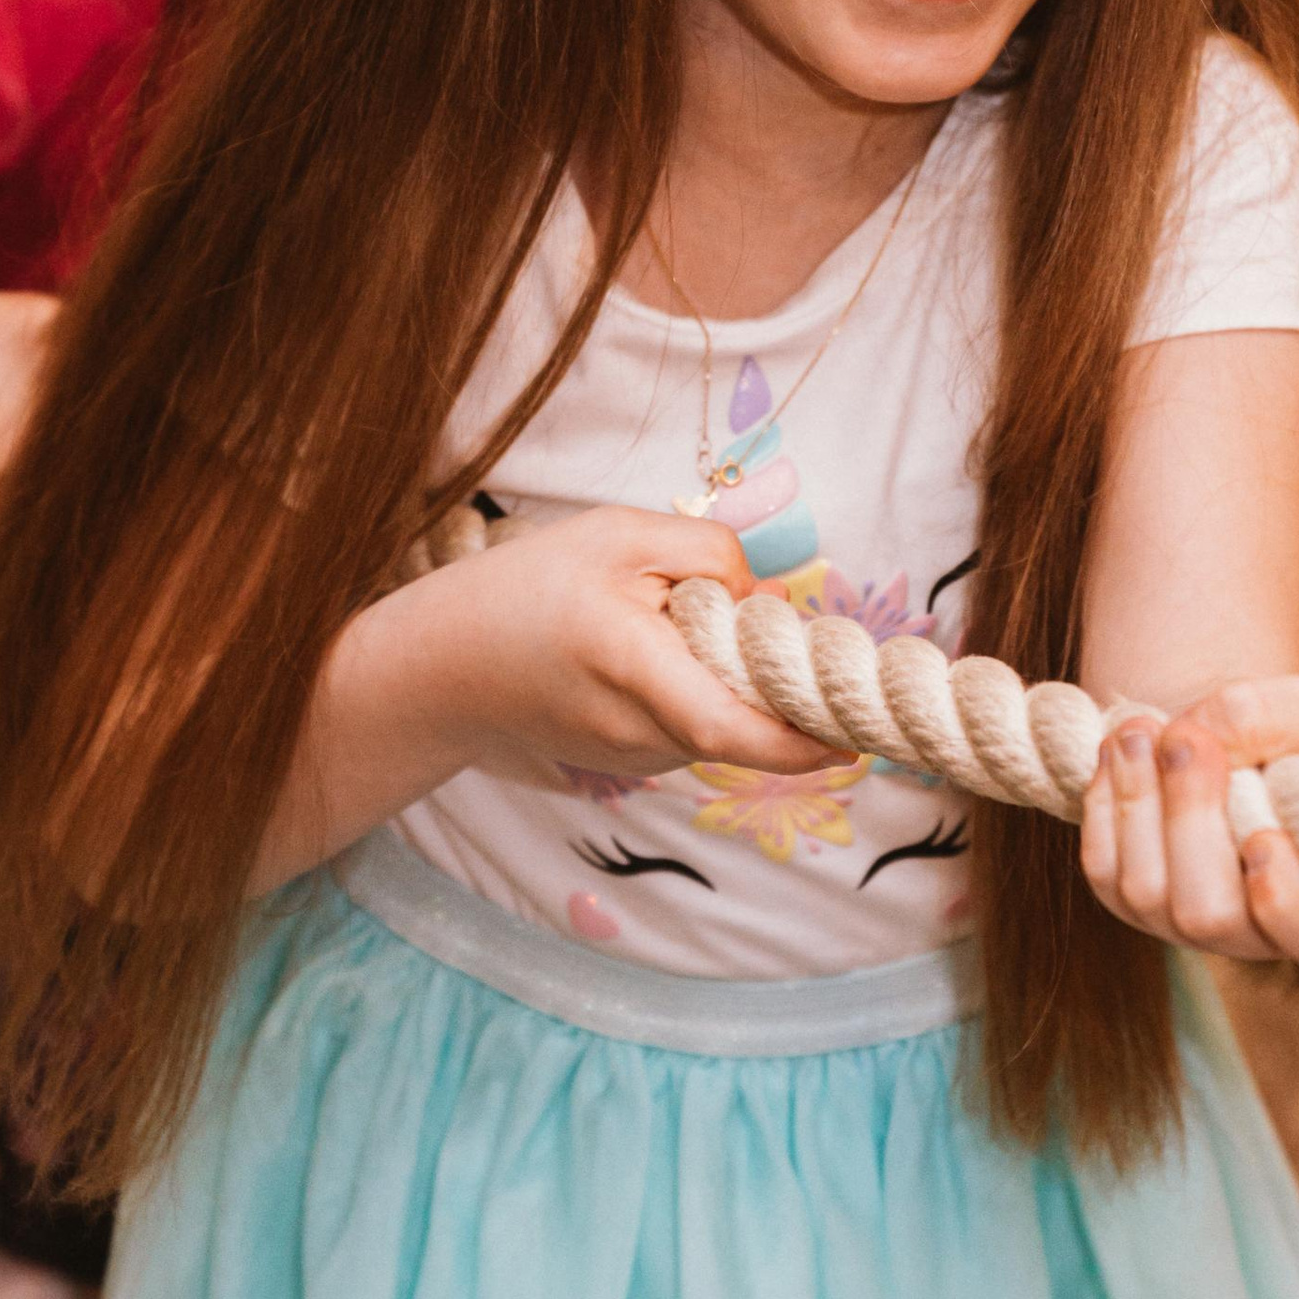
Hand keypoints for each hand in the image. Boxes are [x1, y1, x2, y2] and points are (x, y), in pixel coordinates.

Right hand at [413, 505, 836, 783]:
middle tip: (759, 620)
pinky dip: (702, 692)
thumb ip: (708, 554)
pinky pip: (694, 728)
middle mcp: (636, 728)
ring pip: (722, 723)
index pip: (730, 725)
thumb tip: (774, 605)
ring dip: (732, 681)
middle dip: (774, 678)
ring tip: (677, 626)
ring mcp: (632, 758)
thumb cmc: (531, 585)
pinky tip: (658, 655)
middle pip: (742, 718)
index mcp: (630, 662)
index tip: (852, 738)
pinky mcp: (630, 765)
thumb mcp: (619, 534)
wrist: (447, 665)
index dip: (799, 741)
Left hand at [1079, 673, 1298, 976]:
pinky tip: (1123, 750)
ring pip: (1148, 892)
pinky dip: (1106, 802)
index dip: (1288, 903)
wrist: (1234, 739)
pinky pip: (1105, 868)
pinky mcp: (1132, 902)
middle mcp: (1261, 933)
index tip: (1266, 838)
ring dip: (1140, 799)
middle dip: (1190, 818)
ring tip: (1144, 728)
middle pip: (1210, 915)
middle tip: (1187, 737)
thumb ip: (1275, 721)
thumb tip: (1196, 737)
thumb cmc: (1297, 740)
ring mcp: (1190, 925)